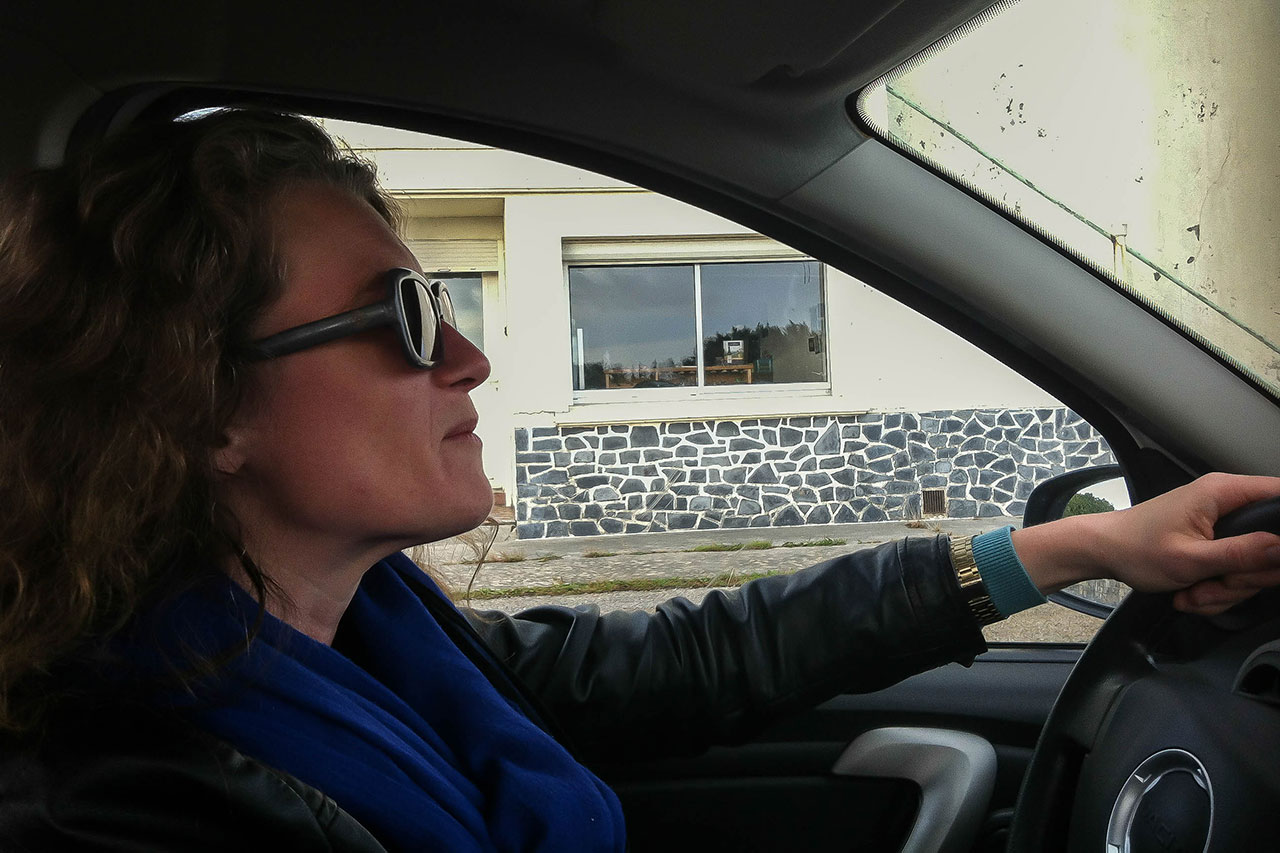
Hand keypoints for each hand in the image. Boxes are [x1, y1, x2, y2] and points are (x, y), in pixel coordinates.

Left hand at [1012, 473, 1279, 615]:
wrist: (1102, 552)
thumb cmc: (1134, 547)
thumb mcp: (1191, 558)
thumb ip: (1242, 554)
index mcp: (1224, 492)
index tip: (1269, 561)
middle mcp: (1227, 502)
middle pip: (1272, 545)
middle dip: (1245, 577)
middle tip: (1215, 585)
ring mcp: (1222, 525)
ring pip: (1253, 566)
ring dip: (1225, 589)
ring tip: (1193, 591)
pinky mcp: (1215, 543)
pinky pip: (1233, 573)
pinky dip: (1214, 590)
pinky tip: (1190, 593)